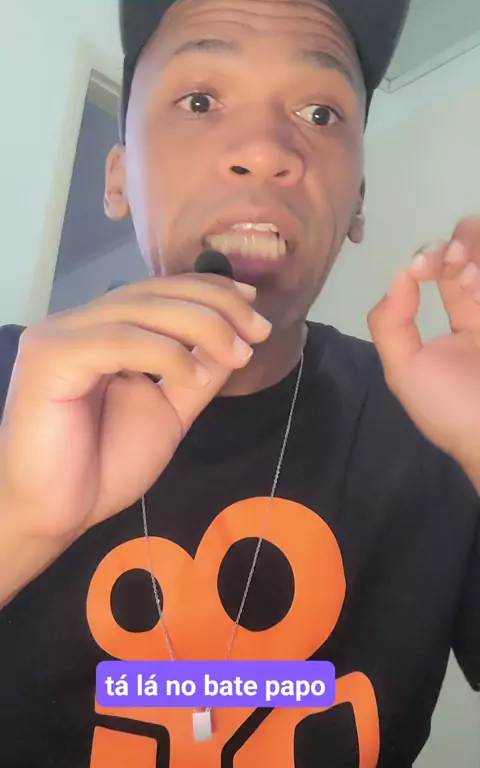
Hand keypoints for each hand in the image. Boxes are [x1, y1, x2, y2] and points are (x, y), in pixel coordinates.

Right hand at [0, 274, 270, 539]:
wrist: (53, 515)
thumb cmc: (103, 466)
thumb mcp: (167, 412)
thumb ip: (196, 374)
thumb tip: (234, 340)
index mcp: (104, 331)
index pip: (159, 292)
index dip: (208, 290)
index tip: (253, 308)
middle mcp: (80, 323)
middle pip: (154, 293)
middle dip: (214, 306)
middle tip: (257, 331)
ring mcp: (61, 336)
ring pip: (140, 309)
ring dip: (200, 326)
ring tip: (238, 352)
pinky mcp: (50, 357)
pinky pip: (118, 341)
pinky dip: (164, 353)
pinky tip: (194, 375)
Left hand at [368, 216, 479, 487]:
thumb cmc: (451, 408)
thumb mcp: (405, 372)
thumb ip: (391, 323)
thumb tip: (399, 274)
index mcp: (458, 331)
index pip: (444, 276)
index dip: (429, 260)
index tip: (420, 266)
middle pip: (474, 256)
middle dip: (456, 244)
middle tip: (448, 256)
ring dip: (473, 245)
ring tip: (463, 263)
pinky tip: (474, 276)